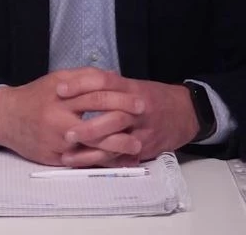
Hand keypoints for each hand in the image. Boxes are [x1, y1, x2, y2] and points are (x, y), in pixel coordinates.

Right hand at [0, 68, 144, 165]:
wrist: (5, 118)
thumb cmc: (35, 96)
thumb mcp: (57, 78)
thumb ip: (84, 77)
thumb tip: (114, 76)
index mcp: (60, 96)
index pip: (95, 95)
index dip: (120, 97)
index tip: (139, 100)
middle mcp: (57, 119)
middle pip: (97, 122)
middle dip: (123, 122)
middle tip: (143, 122)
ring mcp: (56, 142)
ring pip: (91, 147)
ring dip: (117, 147)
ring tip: (136, 145)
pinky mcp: (54, 159)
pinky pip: (82, 162)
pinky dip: (101, 160)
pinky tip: (116, 159)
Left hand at [57, 70, 199, 166]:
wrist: (186, 113)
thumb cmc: (154, 98)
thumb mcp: (134, 86)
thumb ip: (109, 85)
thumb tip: (77, 81)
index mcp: (132, 88)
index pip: (104, 82)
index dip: (81, 84)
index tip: (59, 89)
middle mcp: (139, 108)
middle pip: (113, 115)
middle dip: (88, 126)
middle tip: (64, 132)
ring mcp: (144, 130)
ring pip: (117, 141)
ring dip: (92, 149)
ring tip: (68, 154)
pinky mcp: (146, 147)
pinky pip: (122, 156)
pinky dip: (102, 161)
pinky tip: (85, 164)